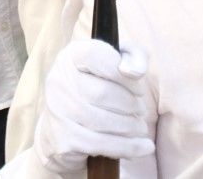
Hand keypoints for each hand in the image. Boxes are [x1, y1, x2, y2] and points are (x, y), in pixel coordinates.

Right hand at [35, 38, 155, 172]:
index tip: (138, 88)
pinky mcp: (62, 140)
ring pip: (103, 121)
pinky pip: (100, 144)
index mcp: (72, 55)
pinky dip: (127, 146)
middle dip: (131, 104)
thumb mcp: (118, 62)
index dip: (122, 72)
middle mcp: (58, 80)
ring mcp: (57, 111)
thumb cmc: (98, 86)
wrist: (63, 127)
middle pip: (103, 93)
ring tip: (140, 127)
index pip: (96, 55)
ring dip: (131, 126)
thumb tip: (135, 72)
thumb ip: (133, 56)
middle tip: (141, 111)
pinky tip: (144, 147)